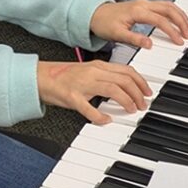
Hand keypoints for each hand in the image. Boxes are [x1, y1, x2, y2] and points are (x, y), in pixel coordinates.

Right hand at [37, 60, 151, 124]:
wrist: (40, 77)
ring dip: (126, 101)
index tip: (147, 92)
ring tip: (131, 110)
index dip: (140, 82)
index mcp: (98, 66)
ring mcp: (82, 84)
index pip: (126, 70)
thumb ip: (105, 78)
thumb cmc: (64, 77)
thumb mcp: (88, 73)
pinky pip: (88, 107)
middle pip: (123, 79)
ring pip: (112, 89)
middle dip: (138, 93)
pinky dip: (99, 116)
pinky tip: (106, 120)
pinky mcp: (71, 96)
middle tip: (143, 104)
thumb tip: (123, 88)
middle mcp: (92, 72)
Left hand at [89, 0, 187, 50]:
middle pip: (168, 9)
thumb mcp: (117, 35)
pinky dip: (174, 12)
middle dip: (181, 21)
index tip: (179, 41)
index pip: (160, 20)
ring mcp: (144, 3)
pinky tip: (178, 20)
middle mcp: (143, 4)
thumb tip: (150, 44)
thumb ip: (134, 39)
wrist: (94, 14)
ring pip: (168, 5)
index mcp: (137, 11)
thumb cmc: (104, 24)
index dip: (171, 31)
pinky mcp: (144, 5)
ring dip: (180, 15)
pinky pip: (163, 5)